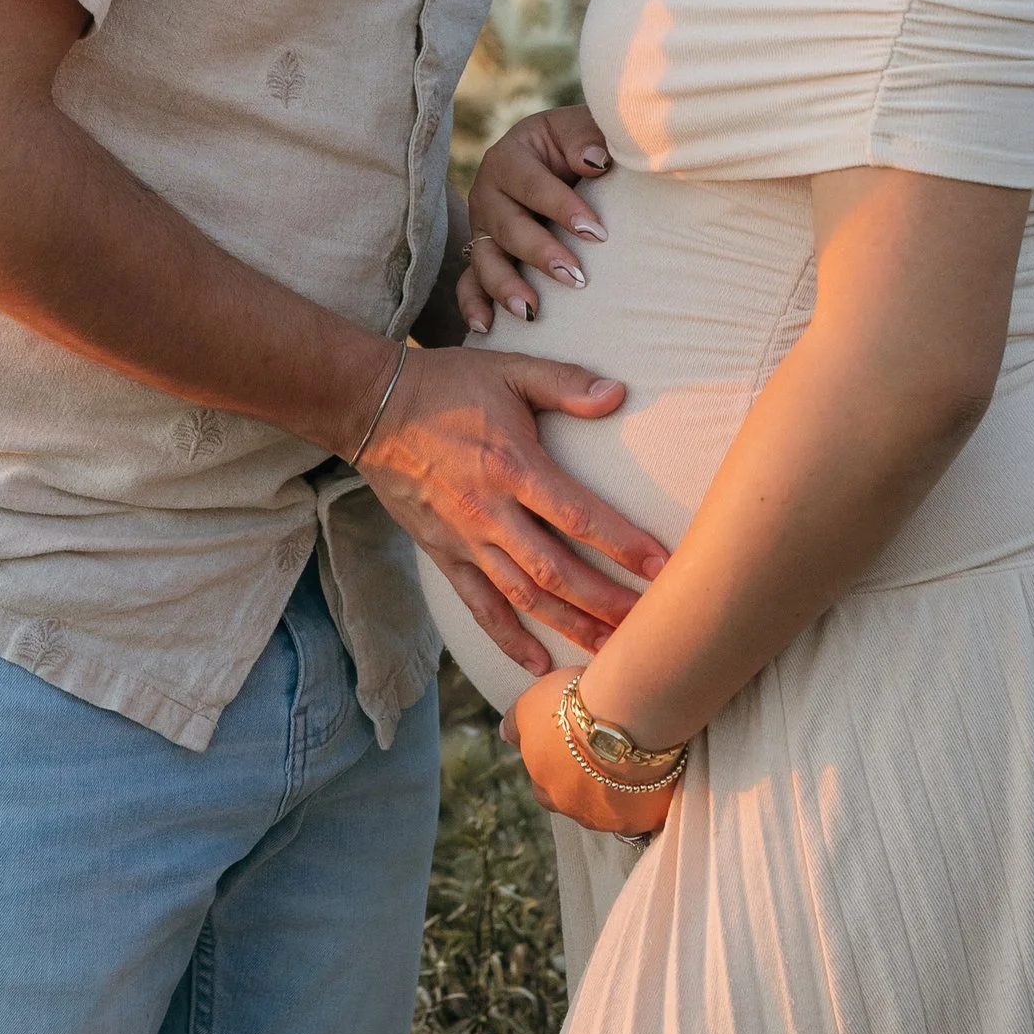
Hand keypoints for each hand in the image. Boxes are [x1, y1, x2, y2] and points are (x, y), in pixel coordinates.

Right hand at [357, 342, 667, 676]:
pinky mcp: (443, 554)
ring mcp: (465, 539)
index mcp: (513, 466)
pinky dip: (508, 638)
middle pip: (556, 570)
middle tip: (650, 624)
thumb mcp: (509, 370)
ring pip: (524, 596)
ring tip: (611, 652)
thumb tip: (617, 393)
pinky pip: (479, 606)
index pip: (577, 515)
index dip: (622, 543)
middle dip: (606, 602)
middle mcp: (490, 512)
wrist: (371, 408)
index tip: (663, 567)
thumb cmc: (447, 384)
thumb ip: (564, 383)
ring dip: (569, 627)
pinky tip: (537, 663)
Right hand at [459, 101, 611, 331]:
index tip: (597, 233)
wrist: (561, 161)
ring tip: (531, 312)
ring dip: (506, 287)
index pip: (533, 184)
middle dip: (541, 254)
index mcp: (510, 157)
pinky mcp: (481, 256)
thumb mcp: (581, 130)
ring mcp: (481, 228)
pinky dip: (472, 305)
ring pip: (485, 260)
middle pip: (507, 227)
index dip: (563, 208)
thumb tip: (596, 161)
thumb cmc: (577, 145)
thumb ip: (588, 138)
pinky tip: (485, 327)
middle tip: (576, 277)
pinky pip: (468, 283)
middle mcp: (488, 193)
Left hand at [507, 672, 680, 836]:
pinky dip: (654, 798)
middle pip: (579, 803)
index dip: (558, 766)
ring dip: (621, 793)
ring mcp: (615, 819)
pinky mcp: (649, 817)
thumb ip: (515, 724)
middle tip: (604, 755)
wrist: (628, 713)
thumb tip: (505, 735)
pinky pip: (651, 812)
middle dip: (587, 786)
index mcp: (547, 787)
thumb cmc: (576, 705)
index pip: (545, 786)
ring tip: (637, 760)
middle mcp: (577, 810)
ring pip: (615, 812)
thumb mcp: (531, 704)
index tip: (573, 747)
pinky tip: (660, 774)